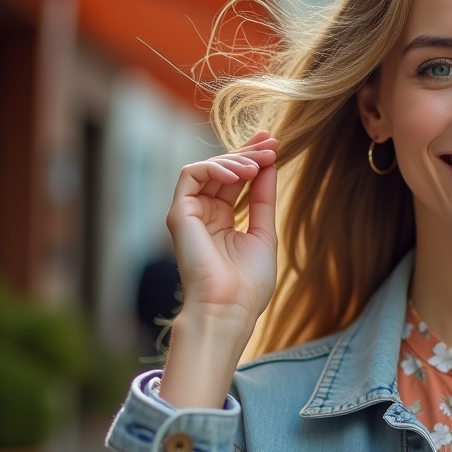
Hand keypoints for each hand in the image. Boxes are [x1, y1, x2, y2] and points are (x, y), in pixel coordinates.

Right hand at [165, 131, 278, 338]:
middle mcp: (203, 214)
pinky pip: (191, 175)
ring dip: (235, 159)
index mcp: (222, 221)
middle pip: (223, 170)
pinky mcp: (178, 213)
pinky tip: (239, 173)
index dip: (252, 158)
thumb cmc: (248, 283)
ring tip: (259, 163)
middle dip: (248, 152)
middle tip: (272, 143)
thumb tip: (268, 165)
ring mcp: (189, 213)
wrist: (230, 308)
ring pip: (207, 168)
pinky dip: (215, 167)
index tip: (274, 144)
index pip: (235, 180)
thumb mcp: (263, 233)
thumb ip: (263, 199)